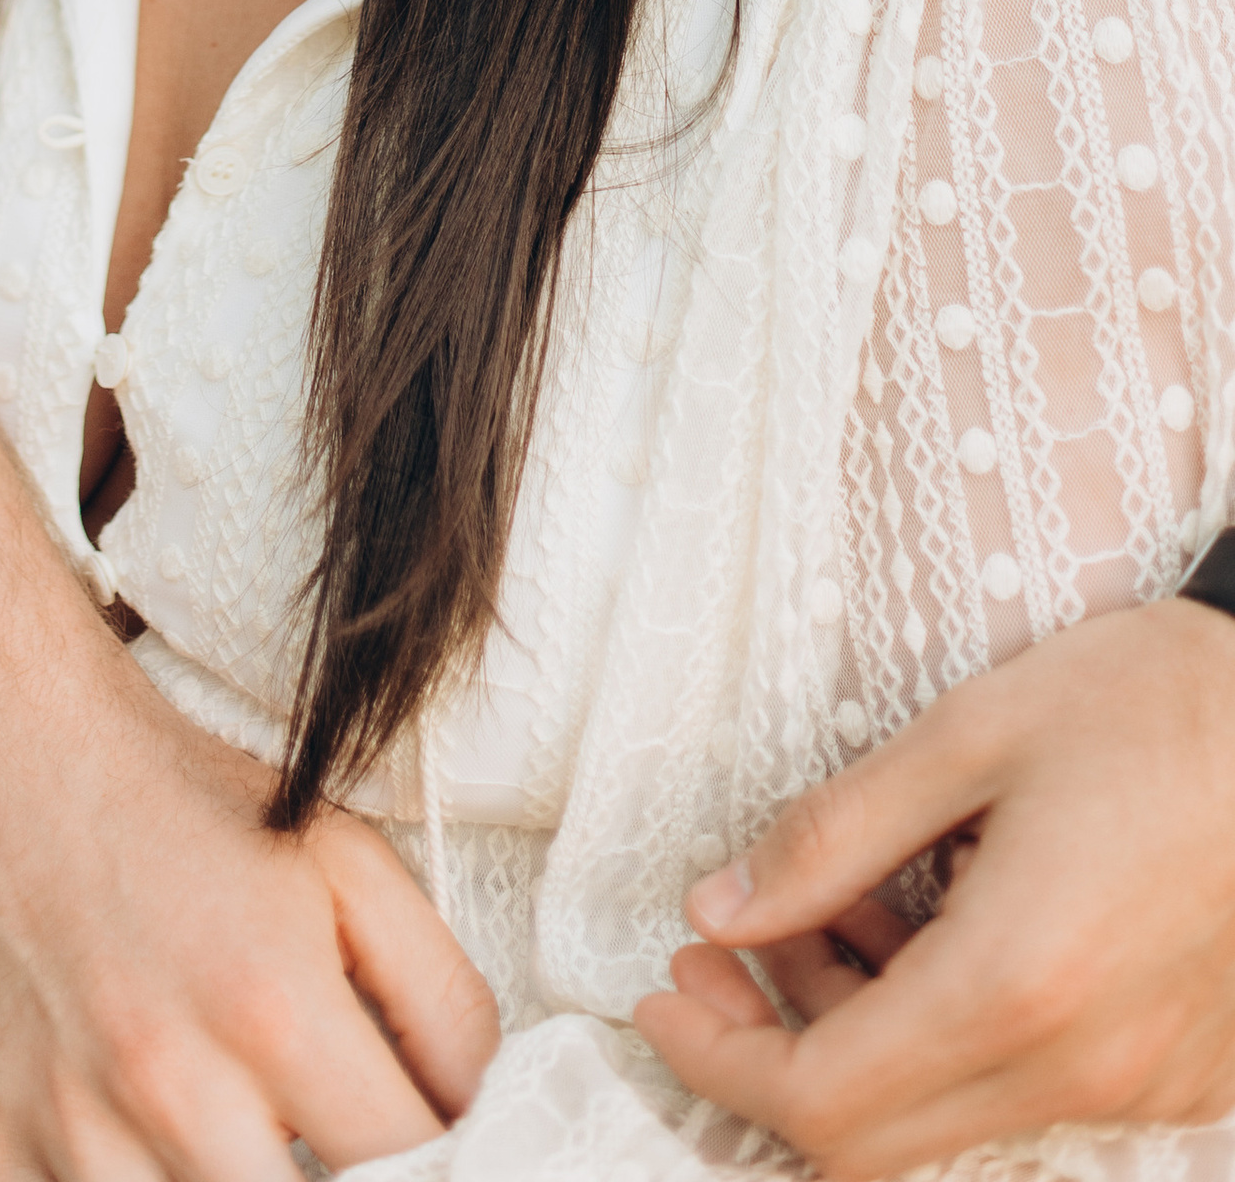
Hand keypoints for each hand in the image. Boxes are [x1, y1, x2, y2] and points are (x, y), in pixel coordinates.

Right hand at [0, 648, 498, 1175]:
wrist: (4, 754)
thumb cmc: (175, 804)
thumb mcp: (346, 860)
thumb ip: (441, 998)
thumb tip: (474, 1116)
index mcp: (270, 1006)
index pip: (400, 1166)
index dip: (429, 1158)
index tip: (415, 1133)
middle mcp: (169, 1082)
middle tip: (318, 1135)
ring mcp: (72, 1127)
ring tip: (235, 1135)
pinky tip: (150, 1143)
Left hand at [634, 599, 1234, 1172]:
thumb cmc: (1163, 706)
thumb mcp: (972, 733)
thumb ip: (833, 834)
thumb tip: (718, 908)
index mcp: (1015, 986)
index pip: (822, 1103)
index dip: (719, 1057)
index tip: (665, 989)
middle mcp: (1080, 1069)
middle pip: (875, 1140)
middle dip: (770, 1054)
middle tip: (719, 950)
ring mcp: (1140, 1086)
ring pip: (949, 1120)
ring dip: (861, 1041)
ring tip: (827, 915)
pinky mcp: (1179, 1076)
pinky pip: (1026, 1094)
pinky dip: (946, 1038)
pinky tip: (926, 929)